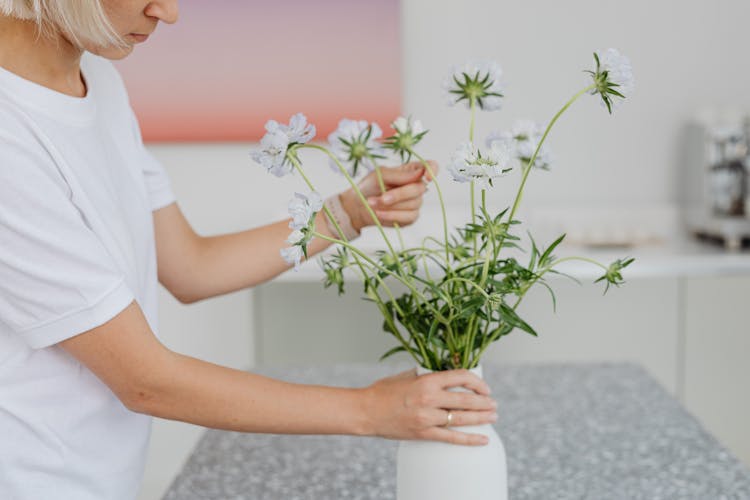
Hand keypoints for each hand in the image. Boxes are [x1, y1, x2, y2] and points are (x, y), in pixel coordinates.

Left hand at [340, 160, 438, 229]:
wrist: (358, 206)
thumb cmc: (370, 186)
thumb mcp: (380, 175)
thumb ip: (399, 175)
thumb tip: (419, 173)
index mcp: (411, 171)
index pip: (430, 166)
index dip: (432, 170)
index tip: (426, 177)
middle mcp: (416, 186)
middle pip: (419, 189)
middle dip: (399, 195)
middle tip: (382, 197)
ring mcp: (415, 202)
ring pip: (413, 204)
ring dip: (391, 205)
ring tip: (373, 203)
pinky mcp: (410, 217)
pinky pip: (408, 216)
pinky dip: (392, 215)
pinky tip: (379, 213)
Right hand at [361, 368, 497, 445]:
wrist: (366, 411)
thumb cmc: (384, 391)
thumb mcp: (406, 375)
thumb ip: (426, 374)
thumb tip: (444, 374)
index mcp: (426, 380)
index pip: (460, 377)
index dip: (477, 382)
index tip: (484, 387)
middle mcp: (429, 398)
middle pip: (465, 400)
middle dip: (484, 402)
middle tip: (493, 404)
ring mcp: (427, 418)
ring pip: (462, 418)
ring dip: (481, 418)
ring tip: (493, 417)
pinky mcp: (423, 433)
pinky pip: (451, 438)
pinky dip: (469, 439)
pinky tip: (483, 439)